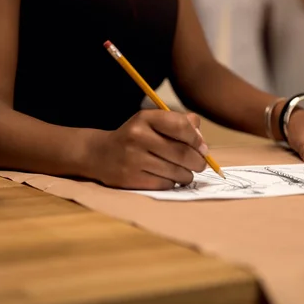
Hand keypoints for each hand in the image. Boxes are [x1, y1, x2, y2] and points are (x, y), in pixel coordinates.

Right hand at [89, 110, 207, 189]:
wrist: (100, 155)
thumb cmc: (136, 137)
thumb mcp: (153, 123)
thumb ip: (180, 124)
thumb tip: (202, 140)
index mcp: (145, 118)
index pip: (181, 126)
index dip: (197, 139)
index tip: (202, 147)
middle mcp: (138, 136)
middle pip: (183, 153)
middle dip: (198, 162)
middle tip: (200, 164)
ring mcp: (133, 159)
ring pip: (177, 172)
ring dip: (187, 175)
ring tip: (183, 172)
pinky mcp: (131, 179)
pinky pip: (166, 184)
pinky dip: (172, 183)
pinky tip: (167, 177)